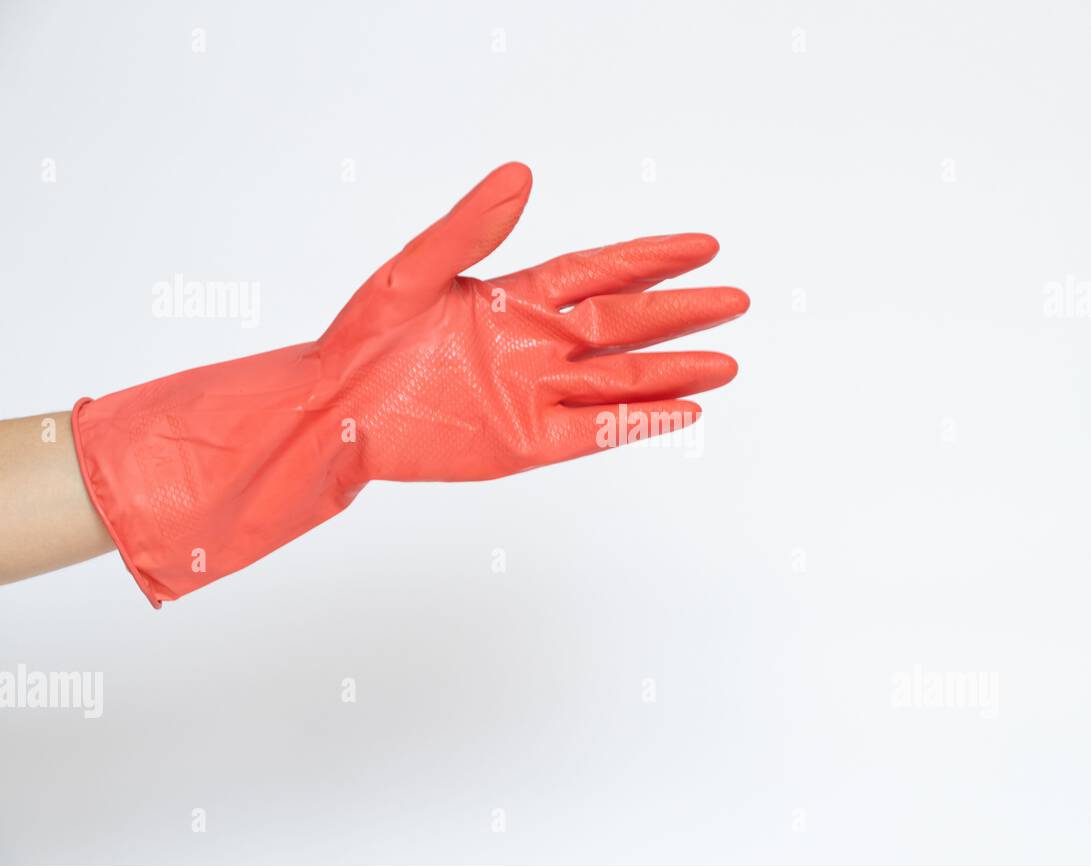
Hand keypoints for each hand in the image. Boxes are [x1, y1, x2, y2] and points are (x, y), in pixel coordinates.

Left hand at [315, 162, 746, 481]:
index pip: (601, 272)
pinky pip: (595, 431)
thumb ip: (469, 230)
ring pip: (622, 380)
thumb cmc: (363, 338)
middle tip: (734, 299)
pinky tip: (682, 410)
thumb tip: (520, 176)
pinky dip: (640, 422)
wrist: (333, 413)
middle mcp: (537, 344)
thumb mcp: (412, 273)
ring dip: (674, 371)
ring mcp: (537, 394)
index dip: (652, 259)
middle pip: (626, 325)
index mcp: (516, 298)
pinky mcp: (528, 441)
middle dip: (681, 312)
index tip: (702, 246)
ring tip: (725, 363)